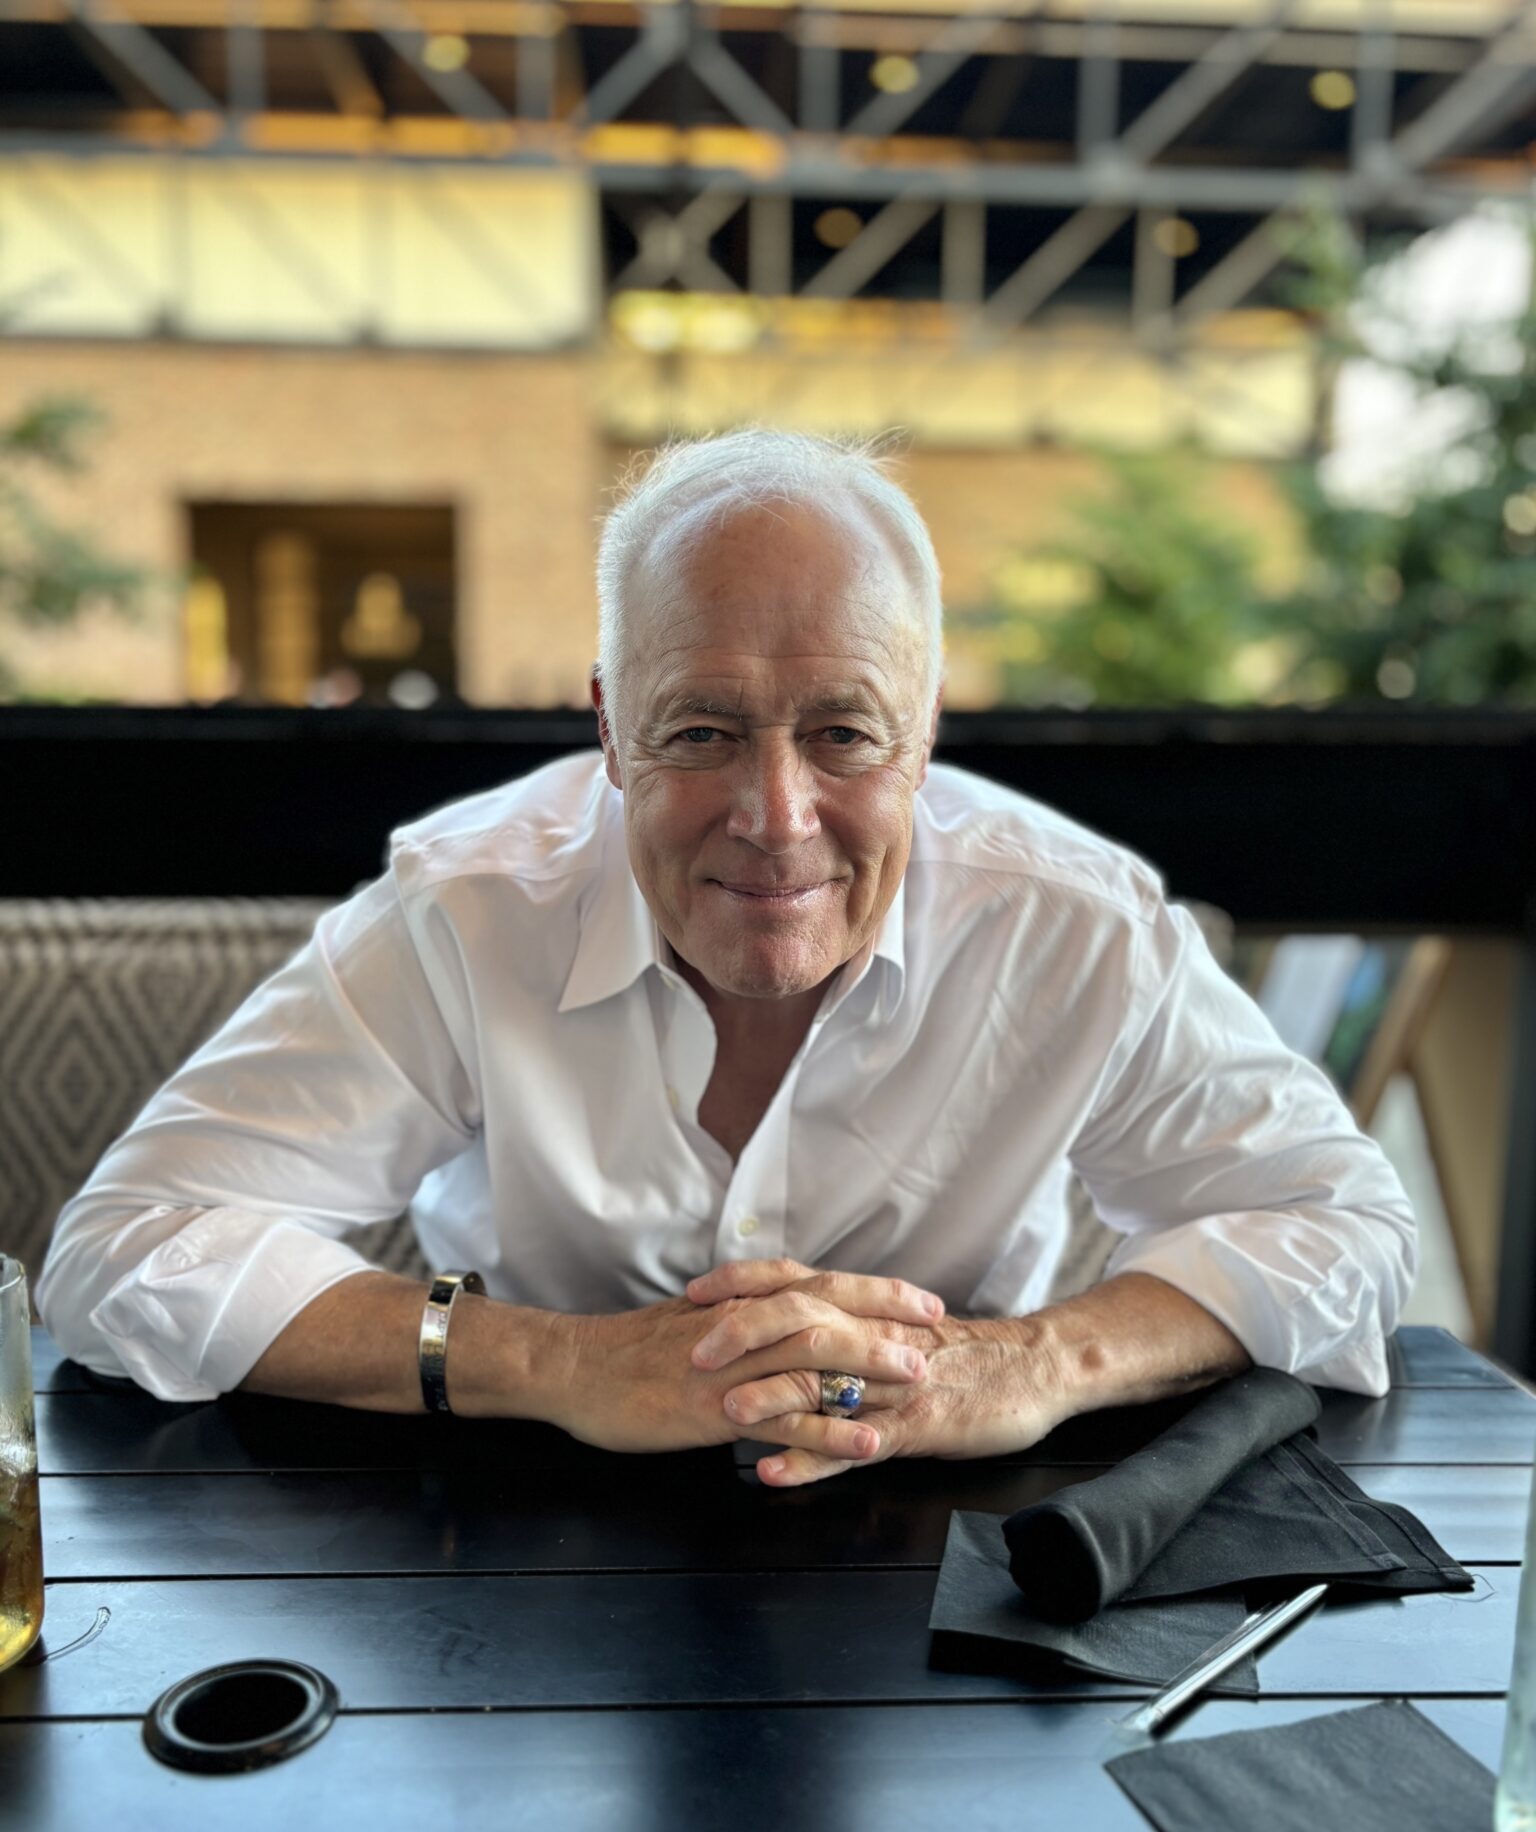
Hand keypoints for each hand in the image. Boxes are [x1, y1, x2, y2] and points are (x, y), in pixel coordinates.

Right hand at [540, 1289, 931, 1463]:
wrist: (575, 1370)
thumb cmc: (629, 1350)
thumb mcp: (693, 1321)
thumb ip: (742, 1318)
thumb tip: (781, 1318)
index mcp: (742, 1303)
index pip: (821, 1284)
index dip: (876, 1291)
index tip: (921, 1300)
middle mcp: (744, 1326)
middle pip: (829, 1310)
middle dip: (887, 1320)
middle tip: (935, 1332)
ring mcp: (733, 1368)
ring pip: (813, 1359)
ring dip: (869, 1368)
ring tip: (916, 1380)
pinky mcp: (717, 1411)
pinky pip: (784, 1419)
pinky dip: (830, 1431)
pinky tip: (866, 1443)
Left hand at [684, 1259, 1067, 1486]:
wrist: (1034, 1370)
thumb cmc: (962, 1353)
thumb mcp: (899, 1326)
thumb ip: (848, 1322)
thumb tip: (789, 1319)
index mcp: (865, 1310)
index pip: (794, 1281)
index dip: (742, 1284)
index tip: (693, 1293)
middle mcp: (872, 1337)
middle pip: (800, 1321)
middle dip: (743, 1333)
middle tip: (693, 1349)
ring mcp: (892, 1384)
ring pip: (825, 1382)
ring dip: (771, 1396)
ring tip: (724, 1411)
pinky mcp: (914, 1427)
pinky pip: (854, 1443)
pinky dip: (811, 1459)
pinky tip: (773, 1472)